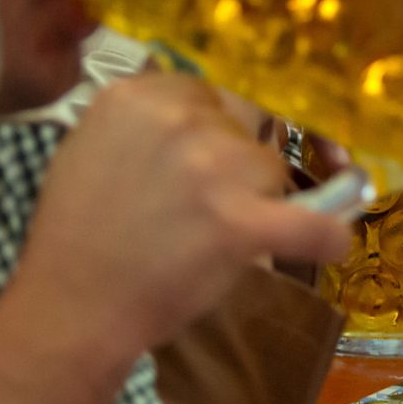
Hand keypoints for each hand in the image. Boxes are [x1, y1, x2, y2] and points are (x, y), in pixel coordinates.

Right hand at [14, 73, 351, 355]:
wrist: (70, 310)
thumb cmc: (77, 236)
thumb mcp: (91, 148)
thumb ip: (145, 122)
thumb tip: (204, 113)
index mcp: (137, 95)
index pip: (211, 93)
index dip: (219, 129)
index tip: (218, 155)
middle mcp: (178, 118)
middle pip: (245, 127)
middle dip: (234, 165)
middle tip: (200, 210)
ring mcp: (211, 167)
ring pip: (271, 170)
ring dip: (257, 203)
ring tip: (208, 241)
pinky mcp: (238, 222)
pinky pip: (310, 223)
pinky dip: (326, 236)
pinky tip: (332, 243)